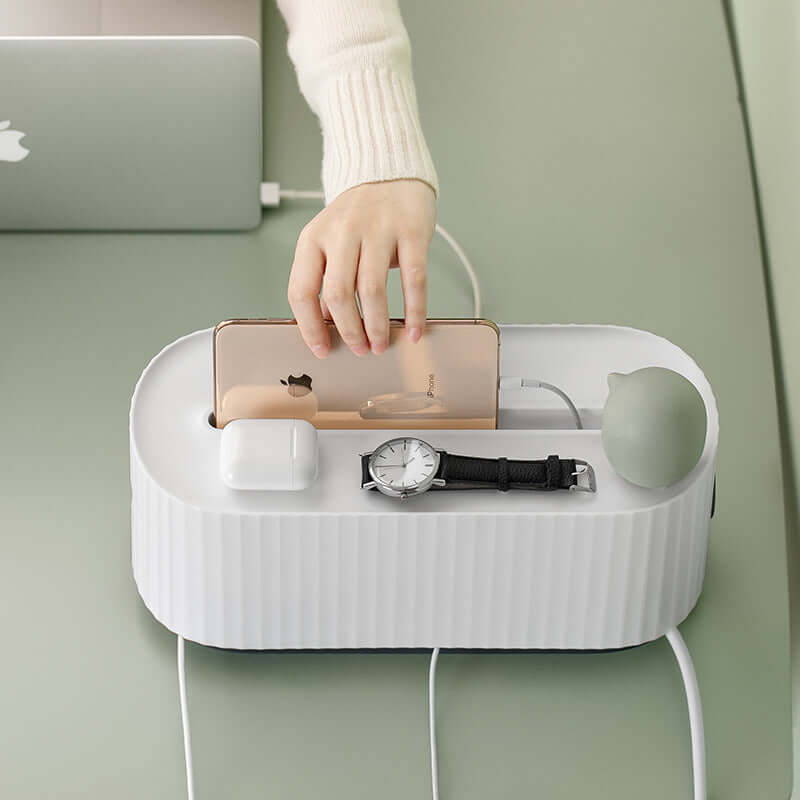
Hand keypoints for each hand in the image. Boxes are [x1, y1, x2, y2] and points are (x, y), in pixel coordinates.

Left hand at [287, 179, 435, 357]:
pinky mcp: (411, 231)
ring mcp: (377, 229)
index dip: (309, 327)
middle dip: (349, 331)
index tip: (322, 348)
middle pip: (337, 293)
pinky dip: (414, 311)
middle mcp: (342, 232)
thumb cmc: (357, 217)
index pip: (301, 290)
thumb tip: (328, 325)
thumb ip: (326, 280)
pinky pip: (413, 280)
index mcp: (313, 238)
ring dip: (377, 326)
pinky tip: (414, 329)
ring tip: (382, 344)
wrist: (389, 173)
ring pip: (372, 290)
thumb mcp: (329, 242)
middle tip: (360, 349)